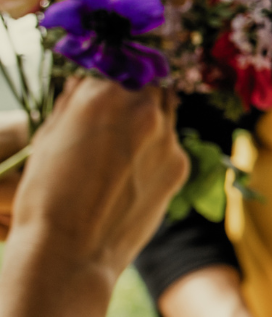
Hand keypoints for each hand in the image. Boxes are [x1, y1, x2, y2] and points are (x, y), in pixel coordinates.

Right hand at [0, 80, 189, 316]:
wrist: (70, 253)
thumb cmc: (46, 196)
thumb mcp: (48, 138)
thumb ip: (74, 103)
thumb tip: (86, 82)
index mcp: (104, 93)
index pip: (119, 63)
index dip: (114, 72)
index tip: (111, 80)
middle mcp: (143, 108)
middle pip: (150, 82)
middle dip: (137, 92)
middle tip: (119, 113)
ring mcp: (167, 137)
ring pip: (165, 112)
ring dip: (149, 119)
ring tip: (123, 147)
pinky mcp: (181, 166)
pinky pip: (171, 146)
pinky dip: (156, 152)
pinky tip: (130, 175)